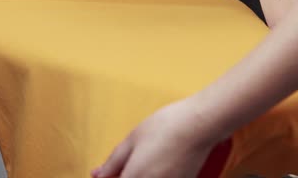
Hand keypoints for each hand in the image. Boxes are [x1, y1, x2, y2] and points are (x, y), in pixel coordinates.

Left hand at [91, 98, 215, 177]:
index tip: (107, 175)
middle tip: (121, 168)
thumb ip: (112, 162)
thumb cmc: (166, 127)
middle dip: (125, 177)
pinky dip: (155, 175)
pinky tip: (158, 164)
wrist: (199, 125)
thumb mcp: (132, 140)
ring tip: (143, 161)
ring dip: (140, 176)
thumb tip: (98, 175)